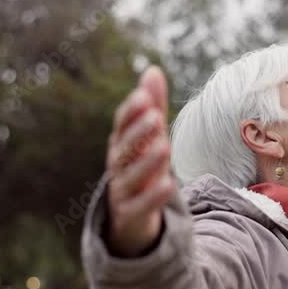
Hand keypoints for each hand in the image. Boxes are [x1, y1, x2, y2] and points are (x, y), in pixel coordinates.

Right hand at [105, 66, 175, 255]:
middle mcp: (118, 166)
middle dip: (138, 132)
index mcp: (121, 145)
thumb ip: (152, 107)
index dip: (131, 112)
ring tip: (164, 147)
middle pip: (124, 148)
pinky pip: (141, 205)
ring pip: (131, 176)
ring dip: (147, 162)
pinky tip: (169, 185)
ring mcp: (122, 191)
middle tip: (155, 116)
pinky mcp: (131, 215)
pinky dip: (153, 196)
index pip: (122, 126)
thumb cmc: (141, 169)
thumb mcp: (148, 139)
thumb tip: (153, 70)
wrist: (130, 219)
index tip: (144, 96)